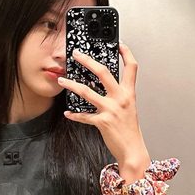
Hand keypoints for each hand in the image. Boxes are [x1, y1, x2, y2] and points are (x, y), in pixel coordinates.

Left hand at [57, 42, 146, 163]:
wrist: (133, 150)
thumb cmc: (130, 131)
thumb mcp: (129, 108)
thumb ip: (120, 96)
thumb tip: (107, 86)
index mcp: (129, 94)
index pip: (132, 68)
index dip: (127, 53)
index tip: (119, 44)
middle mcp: (120, 99)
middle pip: (103, 72)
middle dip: (88, 61)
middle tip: (77, 54)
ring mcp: (111, 110)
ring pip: (86, 91)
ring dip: (71, 84)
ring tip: (62, 80)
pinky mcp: (102, 122)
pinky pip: (83, 115)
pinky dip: (74, 114)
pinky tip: (68, 113)